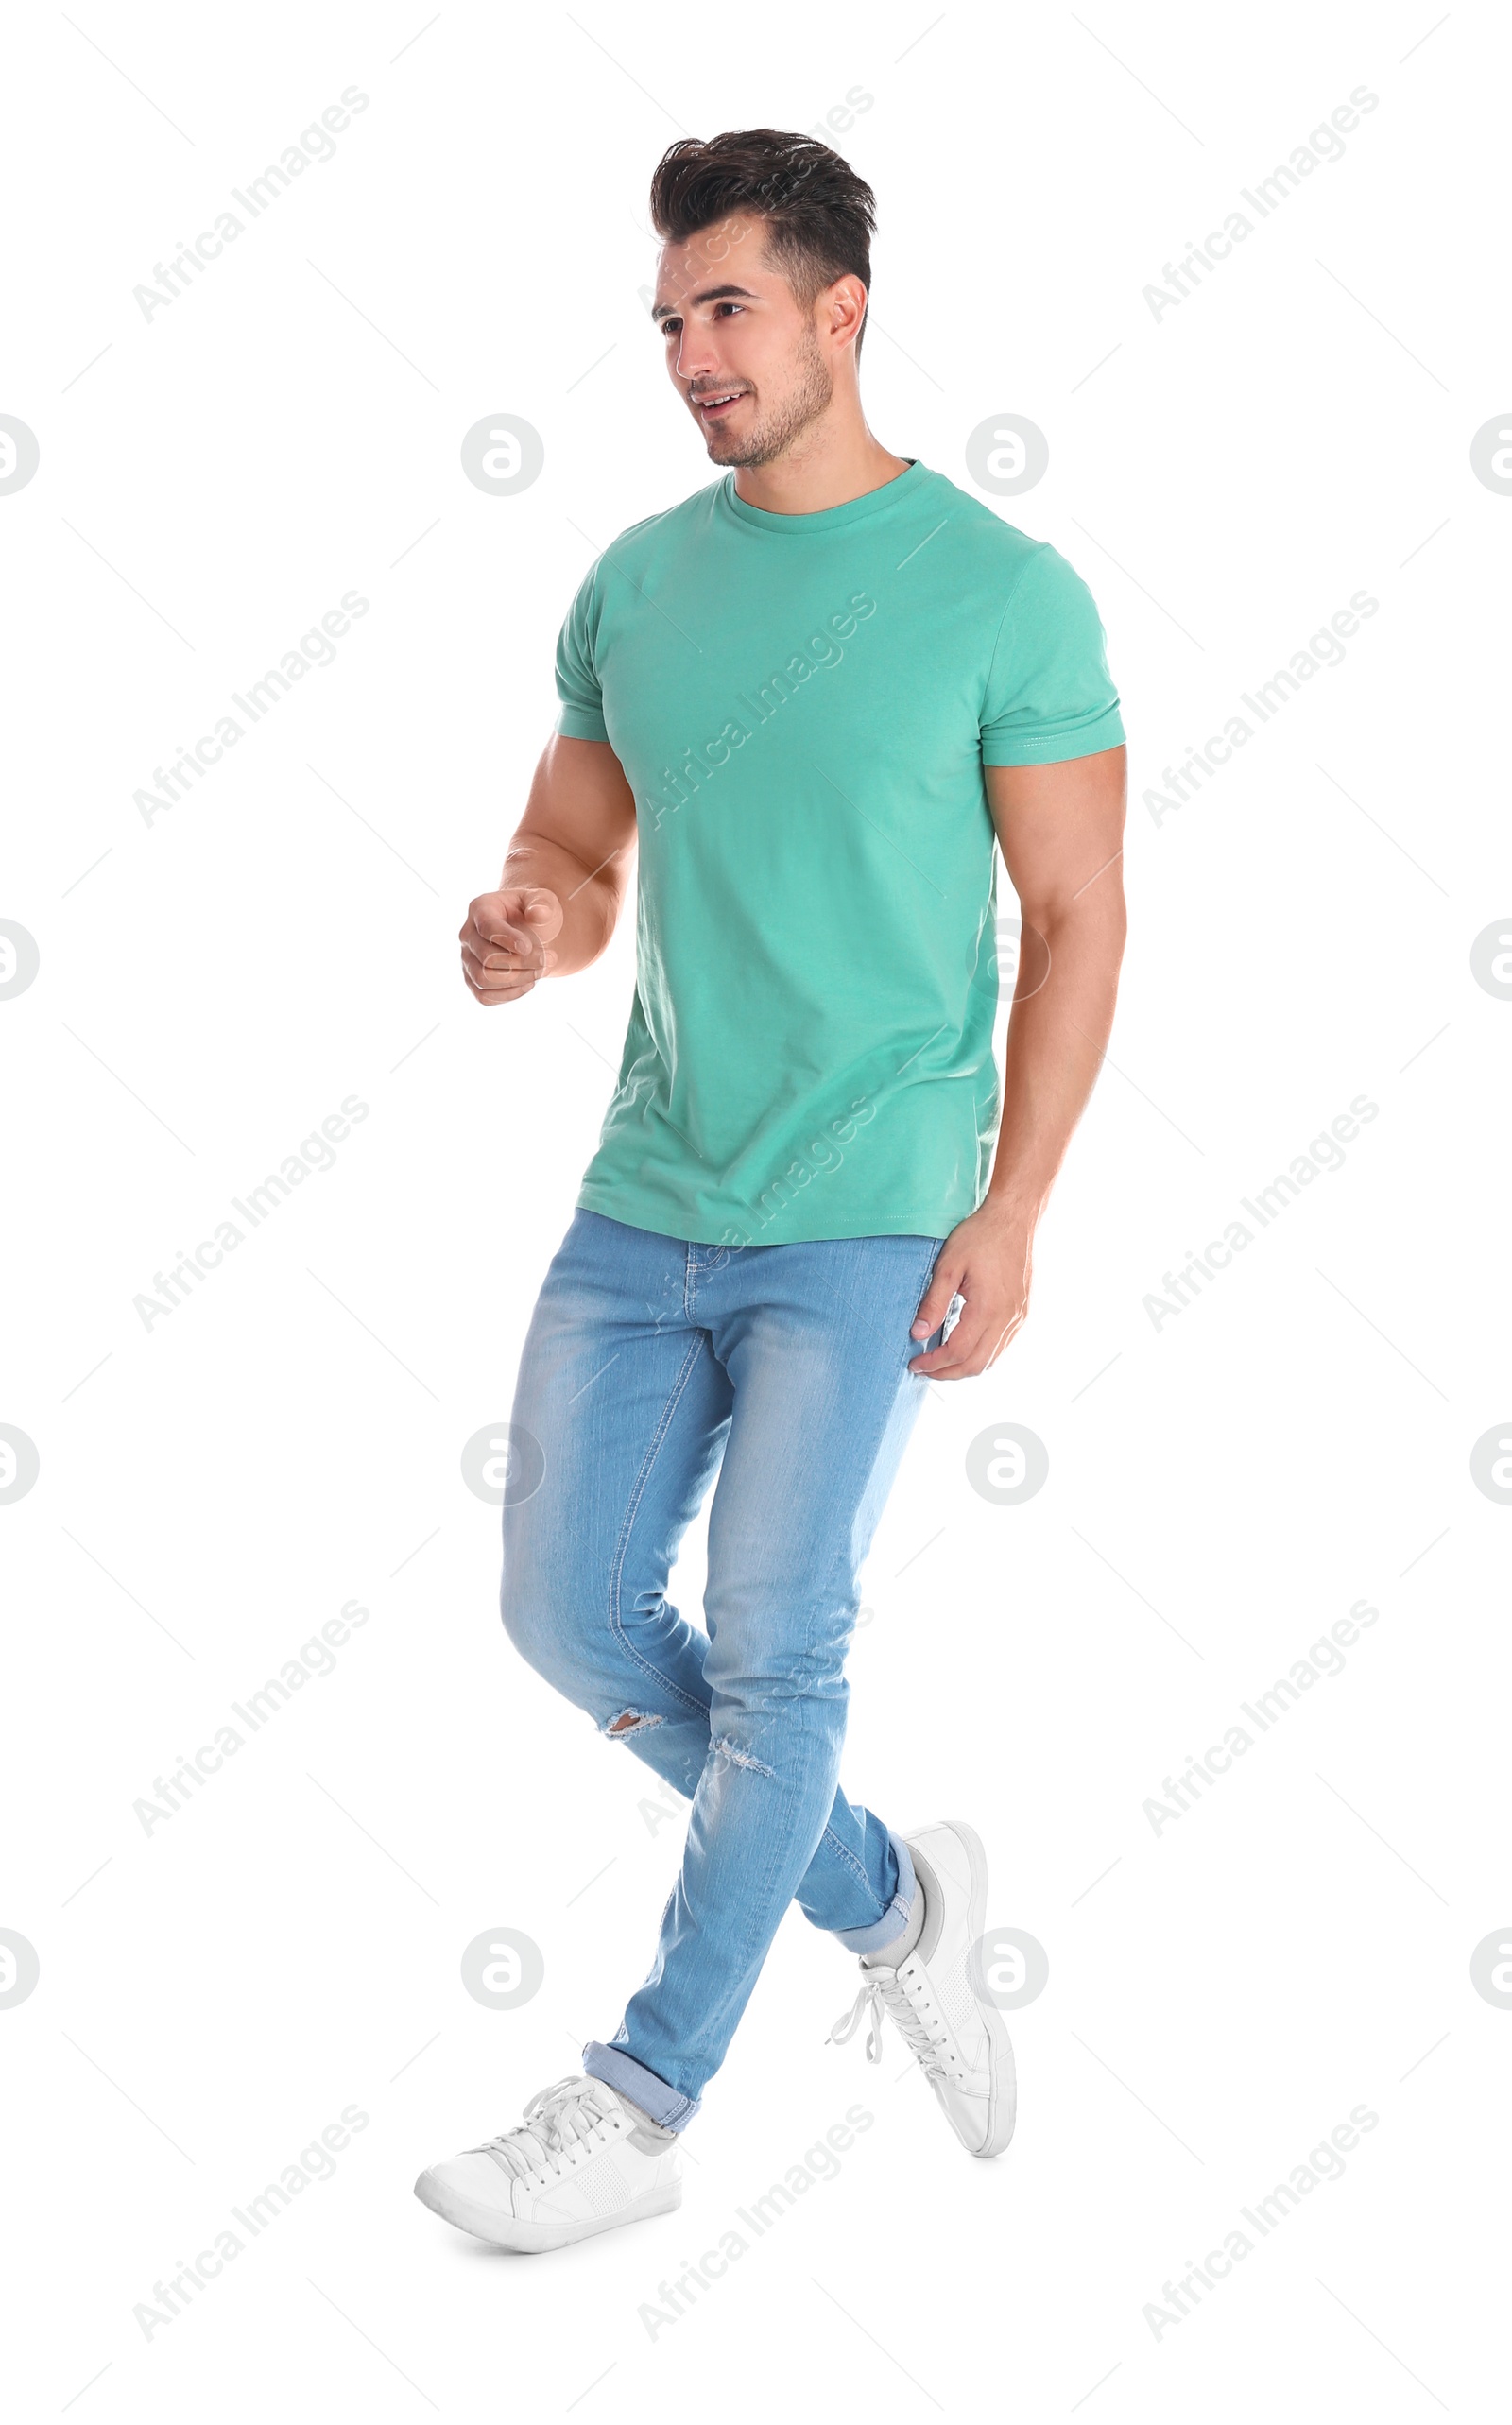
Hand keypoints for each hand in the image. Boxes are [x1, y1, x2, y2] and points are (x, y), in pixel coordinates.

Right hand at [459, 886, 562, 1003]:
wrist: (529, 931)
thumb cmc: (533, 913)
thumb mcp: (543, 901)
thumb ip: (542, 904)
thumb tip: (538, 914)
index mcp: (480, 908)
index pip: (487, 927)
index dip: (507, 939)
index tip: (528, 947)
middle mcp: (467, 934)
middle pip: (486, 957)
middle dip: (522, 962)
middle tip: (549, 958)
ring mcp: (467, 959)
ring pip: (483, 979)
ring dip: (517, 980)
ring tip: (540, 971)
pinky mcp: (472, 980)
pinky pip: (484, 996)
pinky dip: (509, 994)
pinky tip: (528, 983)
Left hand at [908, 1202, 1033, 1378]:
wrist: (1014, 1219)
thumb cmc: (980, 1237)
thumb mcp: (948, 1266)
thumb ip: (933, 1302)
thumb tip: (917, 1333)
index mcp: (987, 1309)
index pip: (958, 1351)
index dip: (934, 1363)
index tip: (915, 1363)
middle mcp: (1007, 1319)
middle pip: (976, 1365)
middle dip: (947, 1373)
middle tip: (924, 1369)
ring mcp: (1018, 1318)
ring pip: (991, 1360)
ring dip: (964, 1367)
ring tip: (941, 1362)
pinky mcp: (1022, 1313)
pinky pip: (1002, 1346)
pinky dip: (981, 1354)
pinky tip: (964, 1347)